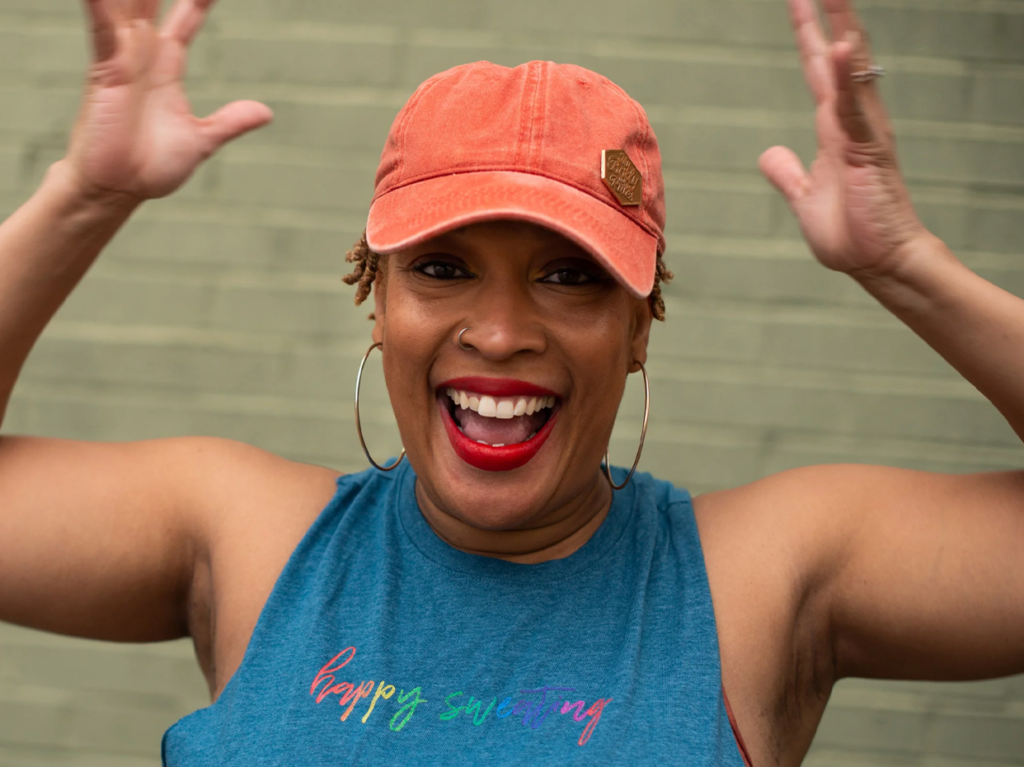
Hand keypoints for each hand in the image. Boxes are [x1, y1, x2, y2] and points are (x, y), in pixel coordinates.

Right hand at [64, 0, 272, 202]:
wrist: (118, 189)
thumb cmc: (149, 167)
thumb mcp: (201, 140)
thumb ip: (230, 122)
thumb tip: (265, 112)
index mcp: (166, 67)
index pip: (185, 20)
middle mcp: (142, 55)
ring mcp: (122, 58)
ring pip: (128, 2)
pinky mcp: (106, 68)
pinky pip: (104, 25)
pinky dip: (105, 3)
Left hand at [759, 0, 929, 277]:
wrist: (877, 262)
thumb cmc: (849, 231)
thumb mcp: (803, 196)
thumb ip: (787, 172)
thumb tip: (770, 153)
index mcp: (834, 128)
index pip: (820, 69)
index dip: (810, 35)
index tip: (800, 1)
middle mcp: (852, 121)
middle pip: (838, 56)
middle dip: (826, 16)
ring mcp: (863, 132)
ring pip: (854, 70)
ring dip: (842, 29)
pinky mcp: (869, 150)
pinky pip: (856, 107)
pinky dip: (850, 78)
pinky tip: (844, 47)